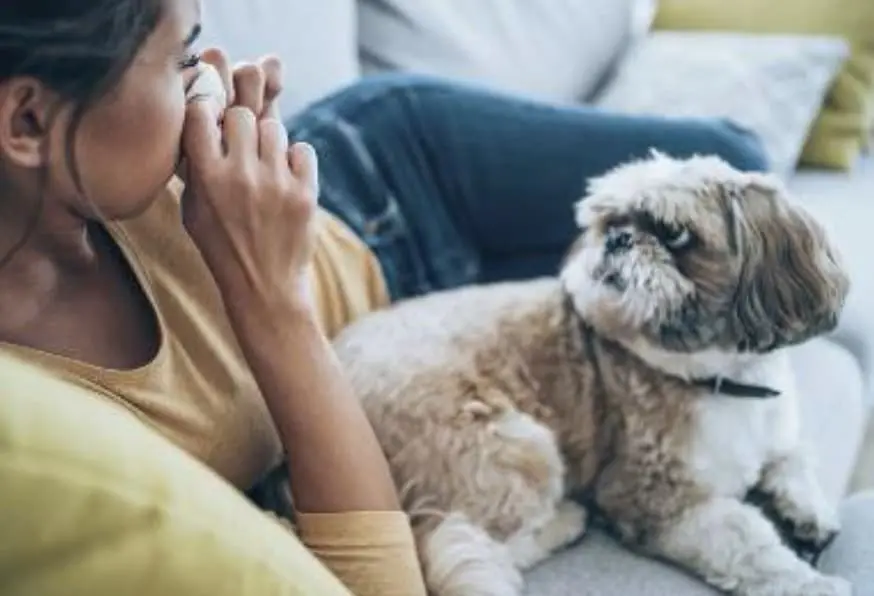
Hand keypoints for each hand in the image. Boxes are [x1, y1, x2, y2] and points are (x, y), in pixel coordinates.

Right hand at [180, 57, 318, 323]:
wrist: (264, 287)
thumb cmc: (223, 248)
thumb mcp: (193, 212)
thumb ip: (195, 170)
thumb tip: (201, 126)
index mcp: (207, 179)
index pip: (200, 115)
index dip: (206, 113)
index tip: (211, 124)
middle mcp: (241, 176)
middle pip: (242, 115)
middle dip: (240, 127)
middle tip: (242, 147)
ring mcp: (276, 184)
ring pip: (274, 128)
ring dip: (268, 142)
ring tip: (265, 165)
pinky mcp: (305, 193)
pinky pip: (303, 149)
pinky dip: (296, 159)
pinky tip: (287, 177)